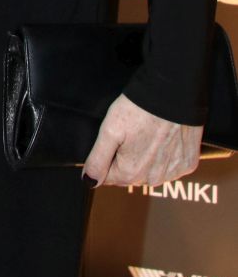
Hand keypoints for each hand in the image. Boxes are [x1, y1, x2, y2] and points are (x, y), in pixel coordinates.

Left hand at [83, 92, 202, 186]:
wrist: (174, 94)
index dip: (106, 157)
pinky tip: (163, 137)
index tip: (114, 139)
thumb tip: (89, 181)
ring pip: (150, 171)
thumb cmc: (139, 109)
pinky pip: (170, 165)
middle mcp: (152, 179)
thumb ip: (97, 159)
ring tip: (147, 132)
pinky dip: (165, 155)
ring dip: (146, 158)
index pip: (108, 177)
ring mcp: (172, 173)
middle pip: (130, 174)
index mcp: (130, 173)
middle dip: (126, 158)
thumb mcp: (110, 129)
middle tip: (130, 132)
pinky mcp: (187, 164)